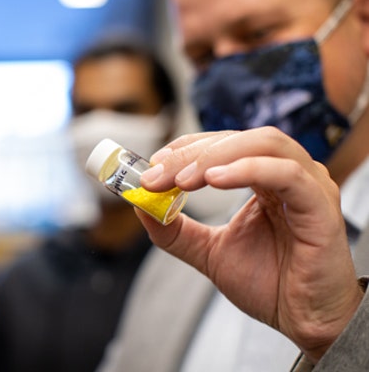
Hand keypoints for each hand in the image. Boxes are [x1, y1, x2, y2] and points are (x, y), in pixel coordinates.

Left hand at [138, 127, 363, 361]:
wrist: (304, 321)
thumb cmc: (269, 283)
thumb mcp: (209, 252)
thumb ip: (175, 230)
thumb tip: (140, 206)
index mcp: (263, 178)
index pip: (222, 144)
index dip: (185, 148)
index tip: (152, 165)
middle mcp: (287, 173)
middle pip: (237, 139)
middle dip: (190, 154)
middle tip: (156, 176)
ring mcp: (308, 185)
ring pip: (263, 145)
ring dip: (215, 157)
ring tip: (182, 180)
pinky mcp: (321, 205)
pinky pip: (287, 174)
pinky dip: (249, 169)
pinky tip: (217, 179)